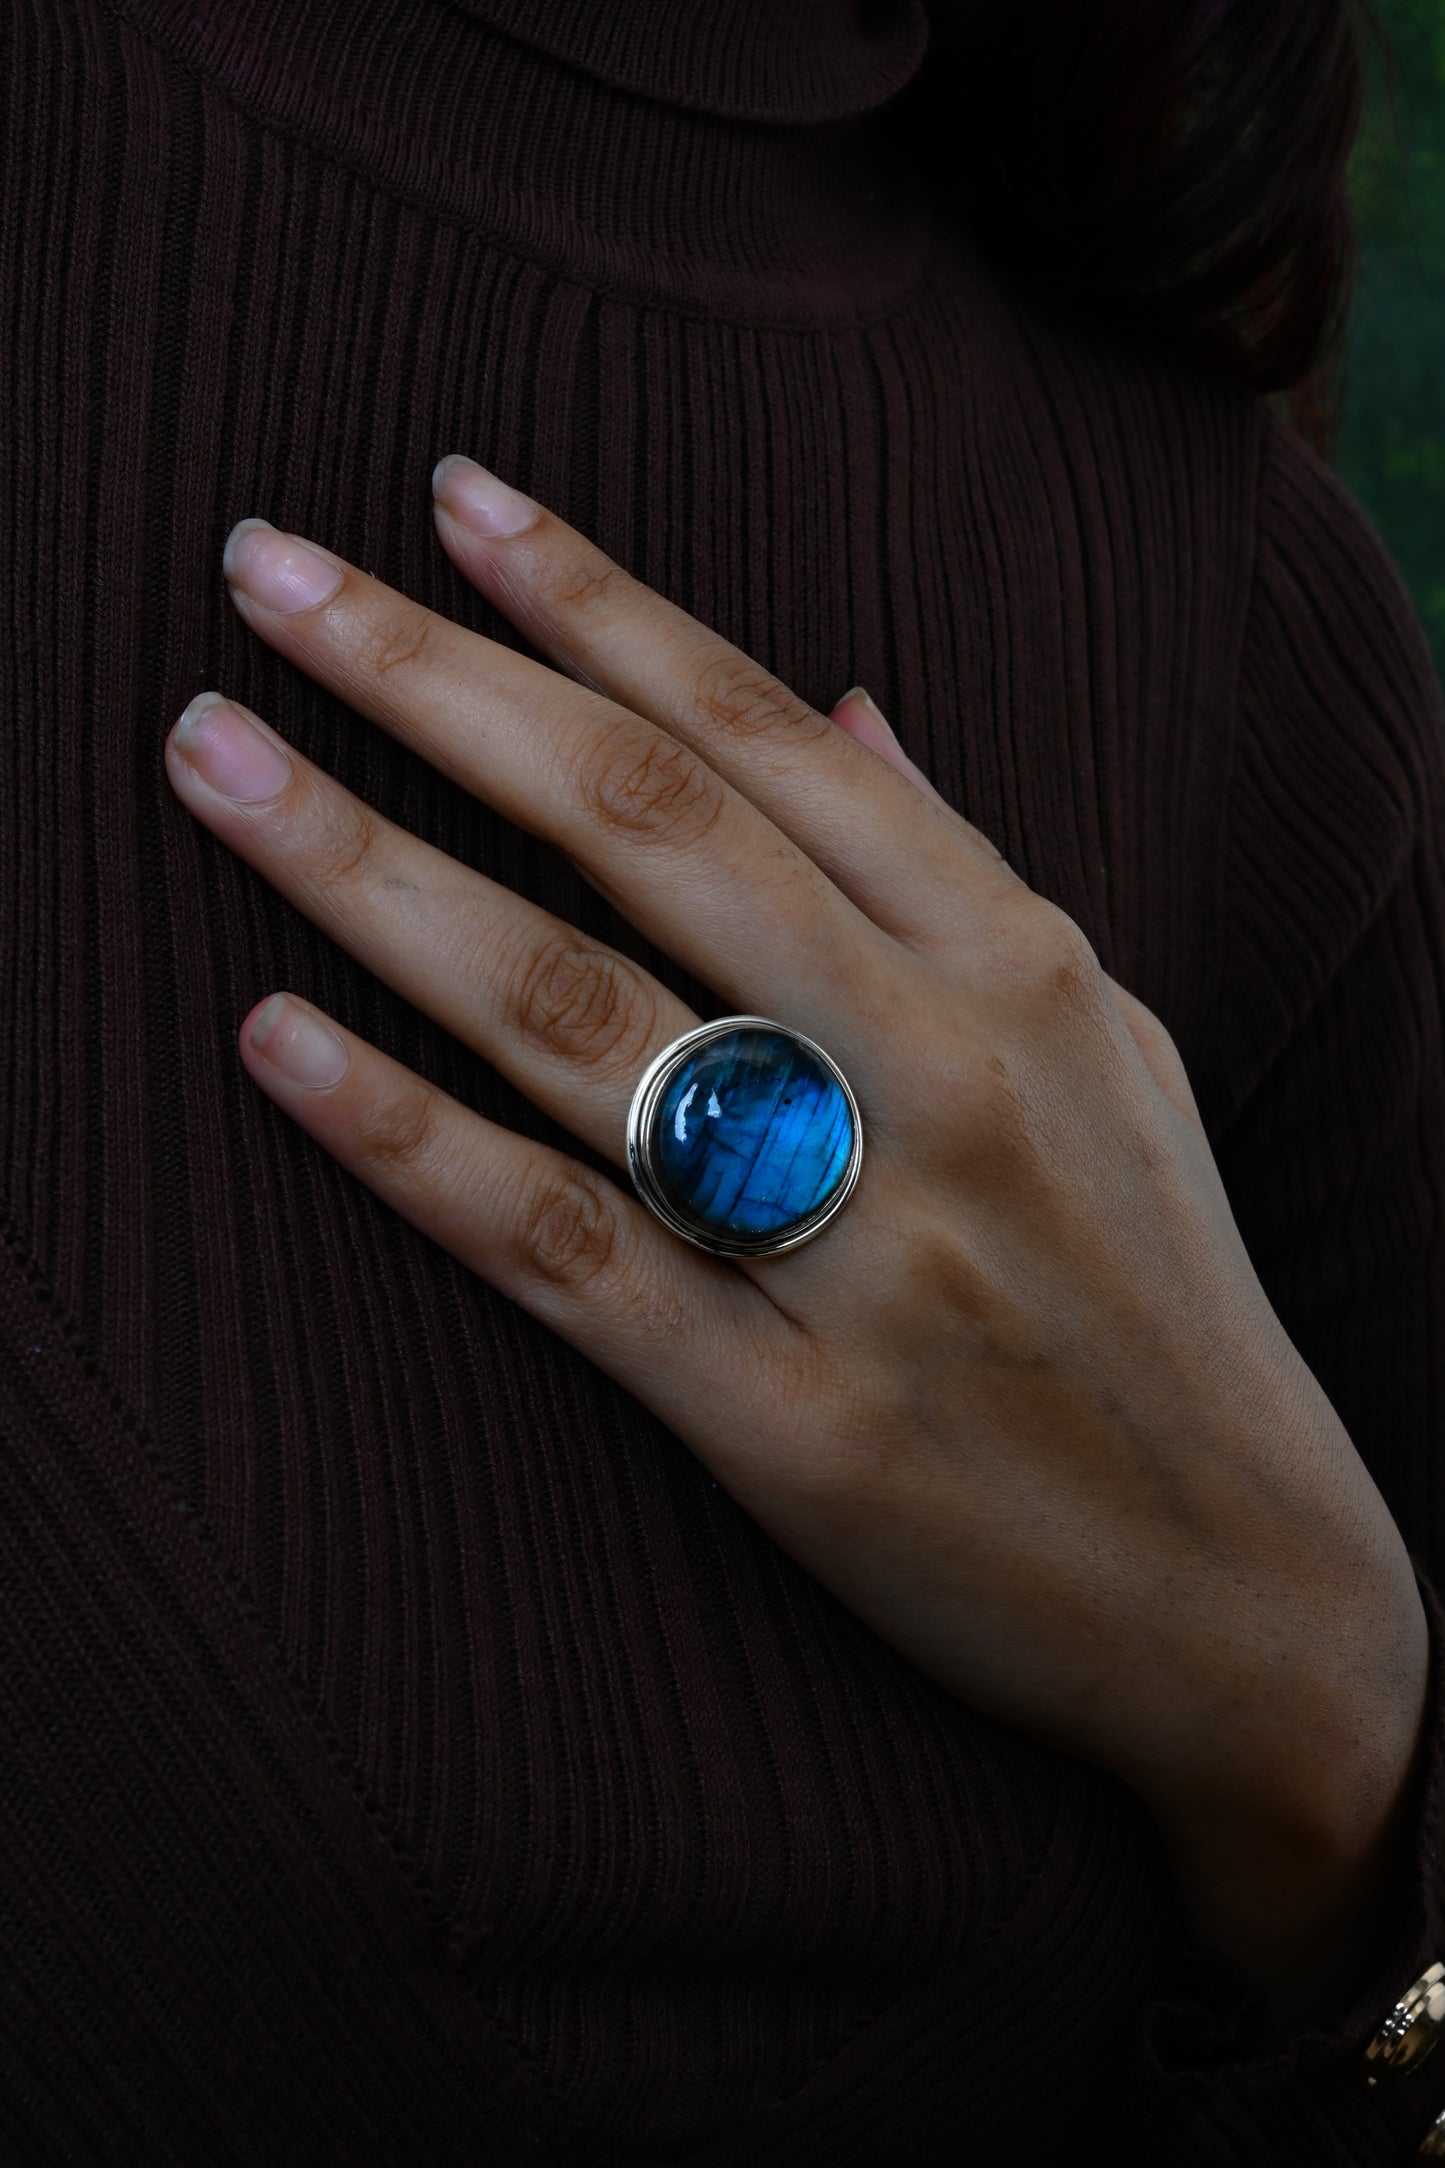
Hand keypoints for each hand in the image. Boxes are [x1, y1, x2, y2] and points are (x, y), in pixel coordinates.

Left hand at [165, 456, 1427, 2002]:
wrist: (1255, 1592)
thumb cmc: (1162, 1294)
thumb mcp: (1115, 1048)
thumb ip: (964, 872)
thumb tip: (842, 702)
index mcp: (1014, 964)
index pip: (764, 733)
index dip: (593, 601)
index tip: (445, 496)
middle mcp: (938, 1072)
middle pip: (643, 825)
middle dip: (435, 678)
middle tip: (258, 574)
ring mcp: (865, 1247)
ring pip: (576, 1012)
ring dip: (370, 870)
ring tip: (212, 758)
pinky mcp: (792, 1422)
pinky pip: (566, 1250)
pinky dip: (409, 1140)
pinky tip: (274, 1043)